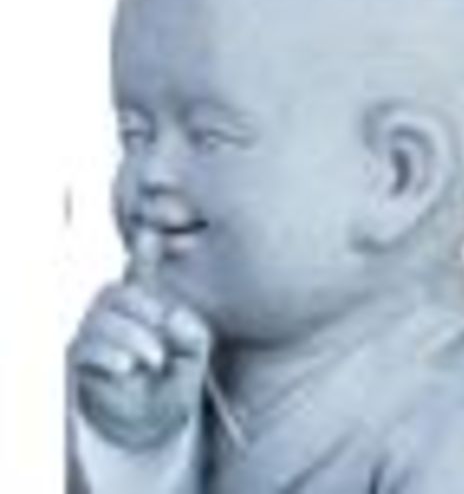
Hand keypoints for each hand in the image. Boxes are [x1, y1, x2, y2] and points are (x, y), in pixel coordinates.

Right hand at [69, 231, 212, 449]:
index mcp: (145, 302)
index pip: (139, 271)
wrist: (153, 420)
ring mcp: (93, 335)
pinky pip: (85, 349)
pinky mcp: (79, 362)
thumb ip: (191, 330)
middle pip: (116, 292)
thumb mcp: (194, 352)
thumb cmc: (174, 376)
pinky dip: (109, 355)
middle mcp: (115, 313)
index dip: (143, 252)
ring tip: (155, 358)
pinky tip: (127, 366)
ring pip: (100, 319)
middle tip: (166, 332)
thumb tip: (171, 316)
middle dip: (144, 309)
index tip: (149, 233)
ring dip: (132, 336)